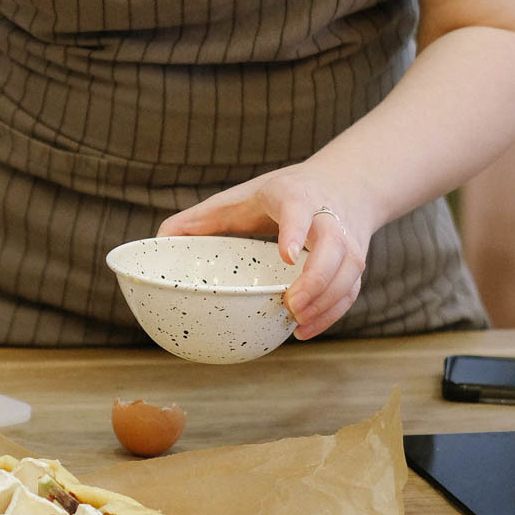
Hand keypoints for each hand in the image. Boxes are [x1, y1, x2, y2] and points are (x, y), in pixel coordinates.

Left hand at [157, 168, 373, 338]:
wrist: (344, 185)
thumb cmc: (281, 195)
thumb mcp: (241, 197)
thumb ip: (201, 218)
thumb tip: (157, 240)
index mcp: (294, 195)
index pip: (299, 209)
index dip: (295, 231)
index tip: (285, 254)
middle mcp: (327, 216)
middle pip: (334, 247)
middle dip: (316, 279)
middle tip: (290, 305)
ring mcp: (347, 240)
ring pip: (348, 272)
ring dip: (326, 302)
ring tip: (295, 323)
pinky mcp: (357, 261)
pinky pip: (351, 290)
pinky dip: (333, 312)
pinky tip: (304, 329)